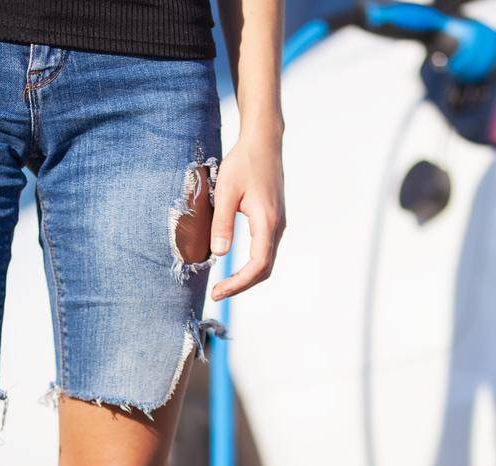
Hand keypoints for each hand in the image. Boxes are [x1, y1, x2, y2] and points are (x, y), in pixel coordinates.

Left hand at [209, 125, 285, 300]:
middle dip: (241, 285)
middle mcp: (277, 225)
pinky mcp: (274, 220)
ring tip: (224, 285)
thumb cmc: (243, 162)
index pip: (257, 265)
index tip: (218, 291)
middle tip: (217, 293)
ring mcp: (278, 223)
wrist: (263, 142)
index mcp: (266, 221)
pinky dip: (252, 265)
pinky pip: (265, 251)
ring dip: (247, 277)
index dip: (238, 283)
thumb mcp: (225, 191)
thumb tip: (219, 253)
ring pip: (266, 262)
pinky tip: (235, 267)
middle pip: (264, 269)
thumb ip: (221, 223)